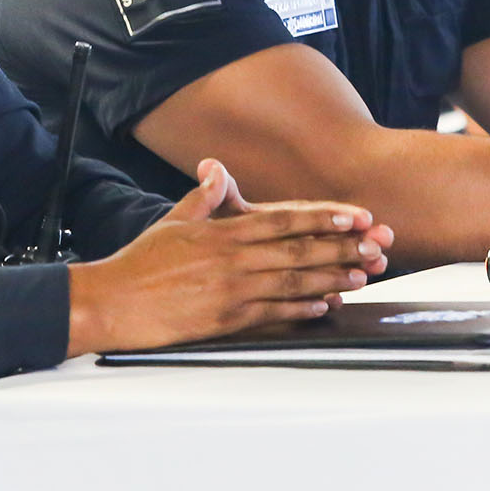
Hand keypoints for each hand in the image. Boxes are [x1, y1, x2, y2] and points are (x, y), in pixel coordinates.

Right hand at [65, 159, 393, 356]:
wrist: (114, 302)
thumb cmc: (142, 263)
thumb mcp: (172, 221)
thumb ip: (201, 197)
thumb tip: (216, 169)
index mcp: (223, 233)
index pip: (283, 220)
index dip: (322, 217)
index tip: (353, 215)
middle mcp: (233, 260)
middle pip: (298, 251)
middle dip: (340, 247)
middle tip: (375, 245)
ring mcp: (232, 292)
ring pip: (293, 283)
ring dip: (331, 279)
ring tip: (361, 275)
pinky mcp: (227, 321)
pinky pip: (273, 314)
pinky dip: (301, 310)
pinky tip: (324, 307)